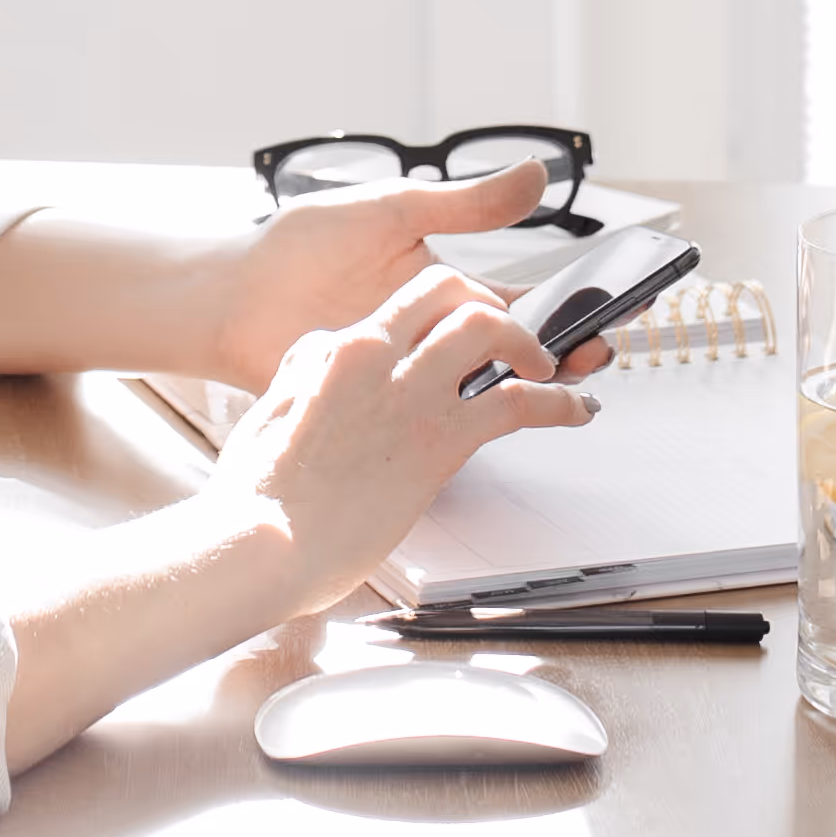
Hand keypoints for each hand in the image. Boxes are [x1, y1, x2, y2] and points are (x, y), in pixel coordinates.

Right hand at [206, 265, 599, 616]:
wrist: (258, 544)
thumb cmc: (258, 496)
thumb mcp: (268, 413)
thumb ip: (303, 373)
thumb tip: (324, 352)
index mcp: (334, 350)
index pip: (405, 305)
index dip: (446, 310)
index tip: (466, 332)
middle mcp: (376, 355)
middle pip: (451, 292)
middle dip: (492, 306)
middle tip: (515, 338)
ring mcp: (411, 395)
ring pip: (492, 329)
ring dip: (532, 343)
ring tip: (552, 368)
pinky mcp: (440, 441)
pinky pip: (519, 402)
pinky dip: (559, 401)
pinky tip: (577, 410)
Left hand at [214, 160, 612, 393]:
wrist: (231, 296)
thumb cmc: (301, 246)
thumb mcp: (392, 211)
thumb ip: (465, 205)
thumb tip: (541, 174)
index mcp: (445, 287)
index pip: (525, 300)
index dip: (572, 304)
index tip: (620, 302)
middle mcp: (434, 334)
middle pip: (516, 350)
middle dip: (562, 350)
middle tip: (599, 350)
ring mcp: (409, 373)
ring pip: (482, 385)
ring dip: (522, 385)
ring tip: (557, 381)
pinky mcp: (378, 406)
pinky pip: (431, 417)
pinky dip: (465, 418)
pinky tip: (491, 414)